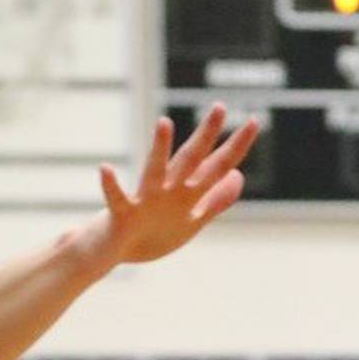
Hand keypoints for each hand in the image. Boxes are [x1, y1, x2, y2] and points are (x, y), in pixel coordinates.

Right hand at [95, 107, 258, 266]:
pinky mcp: (123, 214)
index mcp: (187, 194)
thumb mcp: (190, 221)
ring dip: (158, 149)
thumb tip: (238, 175)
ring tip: (163, 123)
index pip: (216, 166)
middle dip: (205, 136)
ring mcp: (145, 200)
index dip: (236, 147)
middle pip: (190, 160)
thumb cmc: (149, 235)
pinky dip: (110, 185)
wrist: (112, 252)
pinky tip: (104, 169)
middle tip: (219, 107)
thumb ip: (215, 200)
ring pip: (153, 171)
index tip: (254, 121)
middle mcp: (168, 190)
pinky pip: (115, 198)